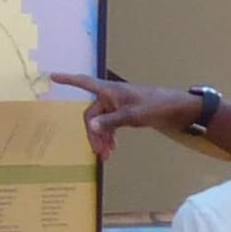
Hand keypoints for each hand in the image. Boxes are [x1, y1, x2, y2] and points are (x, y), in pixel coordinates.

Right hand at [49, 71, 198, 156]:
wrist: (177, 110)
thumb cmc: (155, 106)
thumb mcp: (132, 115)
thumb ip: (110, 121)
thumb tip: (91, 127)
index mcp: (110, 91)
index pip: (84, 83)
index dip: (68, 80)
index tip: (53, 76)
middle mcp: (111, 97)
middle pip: (92, 115)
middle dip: (93, 133)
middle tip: (98, 151)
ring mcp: (118, 106)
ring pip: (101, 123)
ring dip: (102, 138)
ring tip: (106, 155)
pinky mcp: (126, 114)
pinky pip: (110, 126)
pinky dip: (110, 137)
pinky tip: (112, 148)